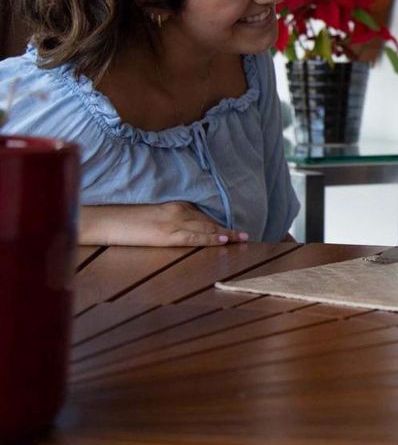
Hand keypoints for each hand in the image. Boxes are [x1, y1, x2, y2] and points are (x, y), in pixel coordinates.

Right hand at [79, 202, 248, 246]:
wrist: (104, 219)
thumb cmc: (123, 218)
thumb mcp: (149, 215)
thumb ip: (166, 218)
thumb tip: (176, 227)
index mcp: (173, 204)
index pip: (202, 214)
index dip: (218, 221)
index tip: (233, 227)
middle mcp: (177, 210)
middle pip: (208, 221)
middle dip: (227, 228)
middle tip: (246, 234)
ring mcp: (173, 222)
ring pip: (206, 228)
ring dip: (226, 234)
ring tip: (243, 239)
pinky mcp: (167, 234)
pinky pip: (194, 237)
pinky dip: (210, 238)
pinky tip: (224, 240)